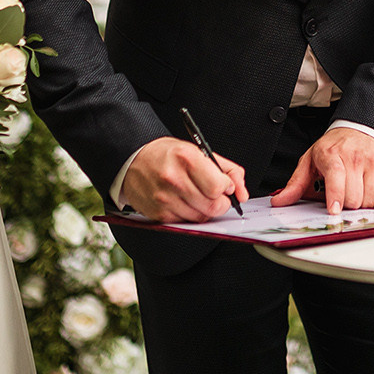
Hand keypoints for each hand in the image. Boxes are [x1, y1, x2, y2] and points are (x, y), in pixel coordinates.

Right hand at [121, 137, 248, 222]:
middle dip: (220, 202)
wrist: (132, 161)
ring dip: (205, 209)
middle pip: (213, 206)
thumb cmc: (167, 155)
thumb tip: (242, 192)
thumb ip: (227, 170)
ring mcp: (164, 198)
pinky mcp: (158, 214)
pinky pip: (186, 222)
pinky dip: (190, 214)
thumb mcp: (199, 151)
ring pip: (201, 217)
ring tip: (196, 195)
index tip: (223, 185)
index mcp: (187, 158)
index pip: (218, 187)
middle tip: (215, 194)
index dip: (226, 188)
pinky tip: (184, 201)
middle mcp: (174, 179)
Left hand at [269, 126, 373, 214]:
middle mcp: (354, 158)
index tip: (334, 210)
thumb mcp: (311, 160)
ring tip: (355, 191)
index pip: (336, 177)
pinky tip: (369, 189)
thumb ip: (295, 183)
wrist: (364, 127)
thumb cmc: (335, 147)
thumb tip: (279, 202)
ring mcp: (373, 163)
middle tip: (342, 197)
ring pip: (369, 200)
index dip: (336, 196)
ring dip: (362, 204)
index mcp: (331, 154)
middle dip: (346, 205)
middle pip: (353, 197)